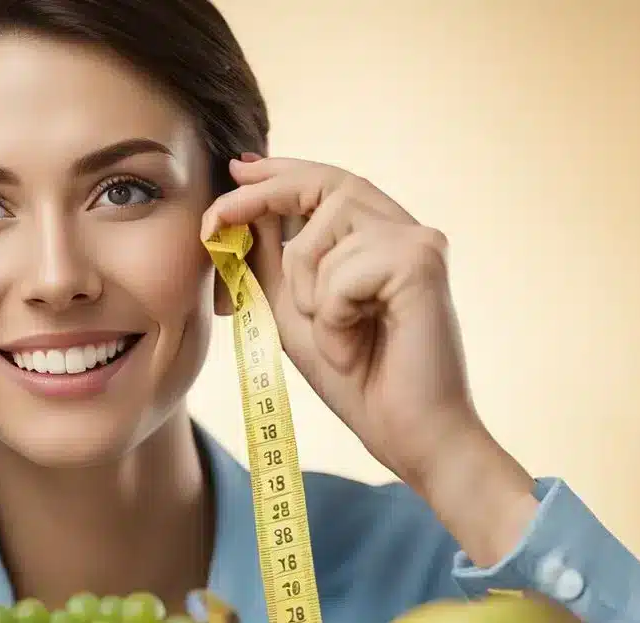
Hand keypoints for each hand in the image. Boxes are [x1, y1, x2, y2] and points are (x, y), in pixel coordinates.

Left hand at [202, 155, 537, 564]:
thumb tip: (239, 213)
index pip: (329, 184)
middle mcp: (407, 231)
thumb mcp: (296, 312)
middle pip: (327, 184)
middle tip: (216, 221)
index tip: (236, 169)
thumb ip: (273, 263)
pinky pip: (341, 272)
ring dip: (306, 291)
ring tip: (335, 337)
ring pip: (322, 234)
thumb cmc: (360, 380)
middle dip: (263, 197)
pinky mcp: (422, 264)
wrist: (409, 436)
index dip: (280, 172)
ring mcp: (419, 243)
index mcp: (381, 239)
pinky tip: (356, 346)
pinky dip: (332, 315)